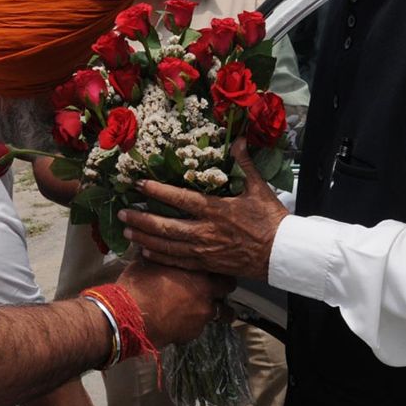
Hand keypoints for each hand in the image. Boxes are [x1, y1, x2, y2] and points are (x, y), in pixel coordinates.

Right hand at [116, 260, 232, 347]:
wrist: (130, 315)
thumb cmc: (138, 284)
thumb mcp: (150, 260)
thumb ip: (164, 255)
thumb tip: (158, 246)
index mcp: (198, 270)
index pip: (221, 266)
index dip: (216, 267)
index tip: (211, 268)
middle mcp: (206, 292)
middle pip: (228, 288)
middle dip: (222, 288)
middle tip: (211, 286)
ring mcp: (202, 315)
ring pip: (222, 312)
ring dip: (214, 309)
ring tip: (201, 308)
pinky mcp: (193, 333)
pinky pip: (200, 327)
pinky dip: (193, 324)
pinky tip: (180, 320)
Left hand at [118, 138, 287, 279]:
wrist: (283, 255)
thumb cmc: (272, 221)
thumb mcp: (259, 188)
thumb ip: (245, 163)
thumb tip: (239, 139)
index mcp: (216, 210)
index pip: (180, 199)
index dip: (157, 192)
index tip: (139, 184)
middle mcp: (205, 232)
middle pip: (165, 227)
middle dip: (141, 220)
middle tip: (122, 214)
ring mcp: (205, 251)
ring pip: (167, 247)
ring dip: (145, 239)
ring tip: (126, 233)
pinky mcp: (208, 266)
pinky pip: (179, 263)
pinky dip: (160, 258)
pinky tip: (146, 254)